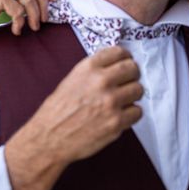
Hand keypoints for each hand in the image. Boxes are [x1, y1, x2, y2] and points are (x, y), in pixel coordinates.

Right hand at [8, 46, 142, 165]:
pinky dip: (131, 114)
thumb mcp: (72, 79)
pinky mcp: (116, 122)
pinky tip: (120, 114)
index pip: (119, 52)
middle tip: (128, 81)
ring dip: (132, 95)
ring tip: (122, 100)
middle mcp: (101, 81)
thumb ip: (94, 70)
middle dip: (132, 75)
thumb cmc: (58, 110)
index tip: (127, 61)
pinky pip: (137, 112)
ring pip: (138, 90)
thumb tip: (115, 66)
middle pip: (133, 69)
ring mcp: (111, 102)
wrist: (50, 137)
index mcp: (89, 68)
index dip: (126, 57)